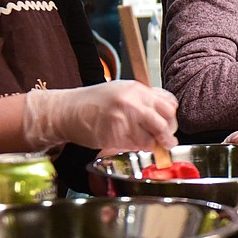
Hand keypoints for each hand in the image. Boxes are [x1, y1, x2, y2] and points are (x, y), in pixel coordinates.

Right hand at [23, 81, 177, 151]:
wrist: (66, 110)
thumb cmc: (93, 102)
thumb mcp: (122, 91)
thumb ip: (144, 100)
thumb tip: (165, 116)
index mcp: (137, 89)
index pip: (169, 105)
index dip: (171, 118)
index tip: (169, 125)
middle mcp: (132, 101)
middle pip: (164, 123)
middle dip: (167, 136)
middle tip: (167, 143)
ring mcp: (123, 118)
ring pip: (150, 138)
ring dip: (151, 145)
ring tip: (145, 144)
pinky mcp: (113, 134)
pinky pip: (134, 146)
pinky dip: (135, 148)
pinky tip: (129, 143)